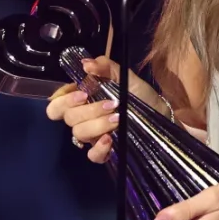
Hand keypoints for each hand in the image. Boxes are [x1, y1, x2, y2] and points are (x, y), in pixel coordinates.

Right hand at [44, 55, 161, 163]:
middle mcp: (84, 117)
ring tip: (119, 117)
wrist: (161, 113)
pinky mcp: (105, 151)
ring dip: (97, 124)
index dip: (63, 100)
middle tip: (110, 104)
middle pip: (68, 118)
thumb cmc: (140, 94)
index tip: (83, 94)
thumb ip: (106, 66)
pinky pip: (92, 156)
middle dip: (88, 110)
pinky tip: (111, 139)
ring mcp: (93, 136)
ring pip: (79, 134)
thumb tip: (86, 64)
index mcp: (83, 98)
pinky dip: (99, 148)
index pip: (56, 103)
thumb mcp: (125, 76)